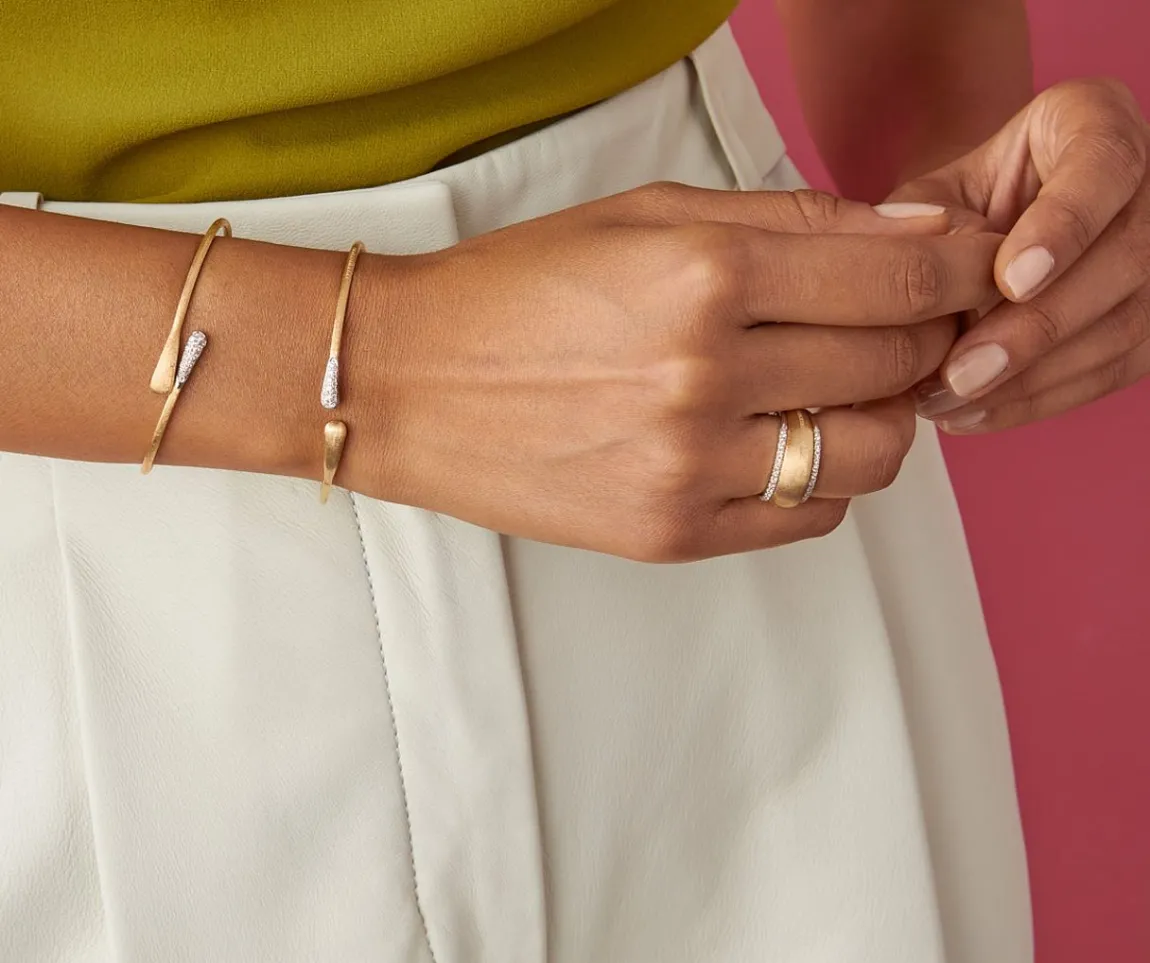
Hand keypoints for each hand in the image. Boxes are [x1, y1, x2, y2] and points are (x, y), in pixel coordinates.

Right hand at [350, 184, 999, 560]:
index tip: (974, 270)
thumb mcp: (648, 215)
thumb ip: (791, 220)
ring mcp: (688, 469)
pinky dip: (823, 478)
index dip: (960, 272)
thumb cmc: (516, 288)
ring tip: (837, 388)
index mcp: (705, 276)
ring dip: (881, 415)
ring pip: (872, 455)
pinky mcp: (670, 534)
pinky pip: (809, 517)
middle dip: (923, 336)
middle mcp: (705, 377)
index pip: (898, 283)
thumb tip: (911, 233)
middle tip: (897, 323)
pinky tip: (782, 441)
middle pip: (896, 365)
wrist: (407, 382)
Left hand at [889, 79, 1149, 432]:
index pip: (1105, 166)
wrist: (990, 228)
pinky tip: (977, 415)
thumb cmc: (959, 204)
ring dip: (1034, 377)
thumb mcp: (931, 194)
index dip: (1063, 227)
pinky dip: (1042, 398)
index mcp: (1095, 119)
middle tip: (960, 373)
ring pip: (1127, 323)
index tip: (1010, 279)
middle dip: (1036, 327)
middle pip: (1125, 257)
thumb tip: (936, 266)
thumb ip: (926, 222)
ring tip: (951, 403)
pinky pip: (1117, 368)